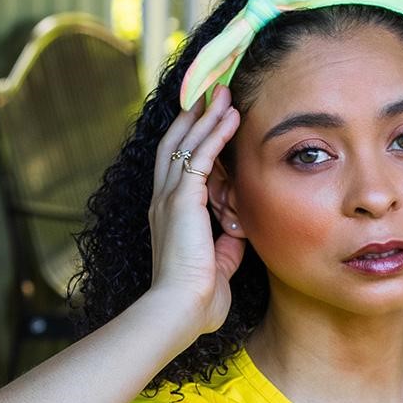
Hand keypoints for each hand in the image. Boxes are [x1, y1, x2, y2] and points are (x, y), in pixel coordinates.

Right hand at [148, 84, 244, 336]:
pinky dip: (216, 133)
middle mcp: (163, 201)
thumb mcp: (218, 265)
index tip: (204, 120)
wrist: (179, 311)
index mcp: (169, 216)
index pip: (177, 167)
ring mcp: (169, 198)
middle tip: (210, 92)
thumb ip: (226, 246)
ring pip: (186, 143)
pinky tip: (230, 115)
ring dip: (206, 115)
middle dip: (193, 116)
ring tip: (222, 91)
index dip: (190, 141)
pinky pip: (201, 156)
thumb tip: (239, 233)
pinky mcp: (181, 200)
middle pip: (175, 144)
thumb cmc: (196, 299)